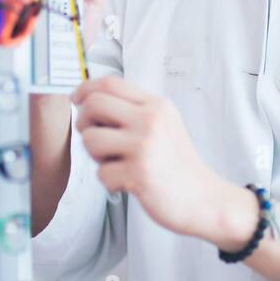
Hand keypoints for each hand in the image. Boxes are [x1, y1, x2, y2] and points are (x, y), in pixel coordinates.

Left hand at [71, 75, 233, 241]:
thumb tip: (90, 101)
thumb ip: (134, 110)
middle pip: (94, 105)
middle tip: (95, 137)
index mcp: (156, 105)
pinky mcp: (138, 174)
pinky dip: (109, 181)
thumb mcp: (164, 124)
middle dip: (84, 122)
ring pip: (90, 139)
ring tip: (114, 163)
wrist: (203, 198)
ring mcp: (144, 146)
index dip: (86, 88)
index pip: (111, 83)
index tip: (76, 99)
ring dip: (95, 155)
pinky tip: (126, 182)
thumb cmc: (177, 164)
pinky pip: (101, 173)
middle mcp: (151, 120)